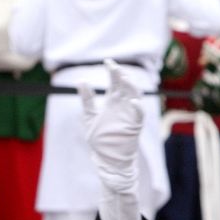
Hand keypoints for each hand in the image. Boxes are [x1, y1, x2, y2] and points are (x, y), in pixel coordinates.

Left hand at [79, 60, 143, 191]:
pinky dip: (137, 108)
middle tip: (114, 67)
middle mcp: (122, 106)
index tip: (107, 61)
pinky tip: (133, 102)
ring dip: (131, 87)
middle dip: (121, 75)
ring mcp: (129, 115)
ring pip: (135, 96)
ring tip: (124, 78)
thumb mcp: (89, 117)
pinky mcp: (134, 126)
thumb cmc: (100, 139)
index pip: (114, 82)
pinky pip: (139, 115)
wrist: (106, 158)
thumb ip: (87, 100)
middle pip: (125, 86)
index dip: (112, 71)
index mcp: (112, 102)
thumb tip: (80, 80)